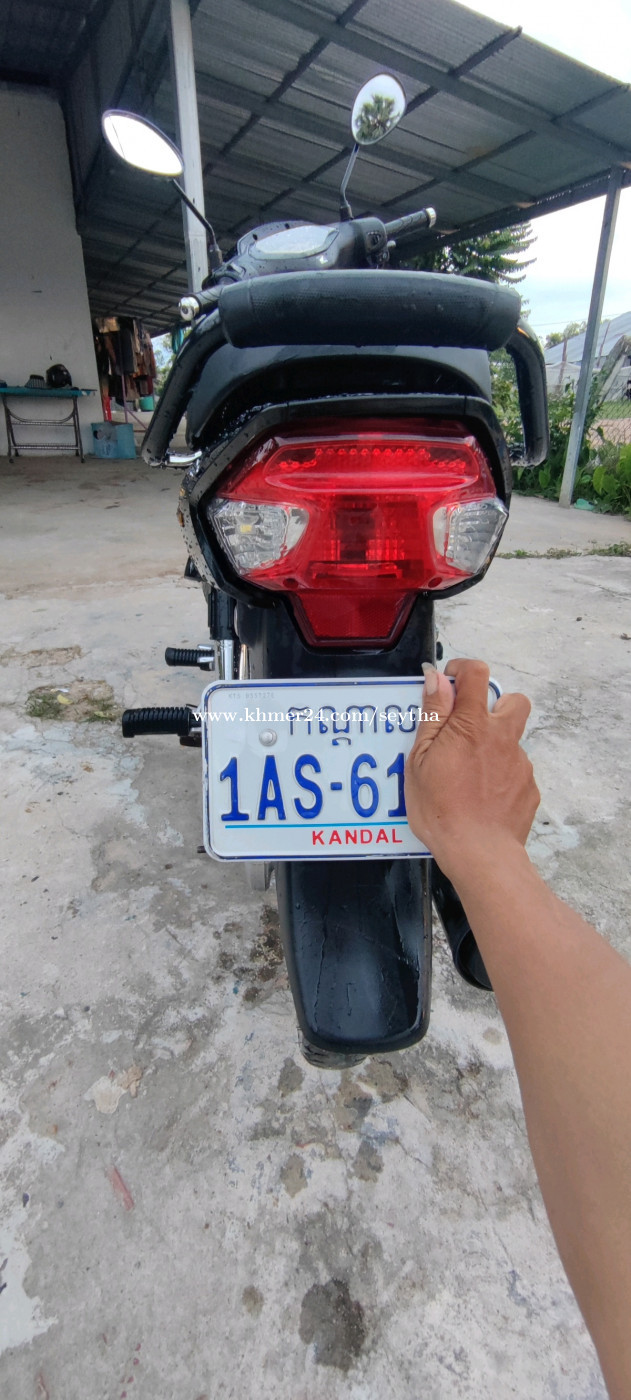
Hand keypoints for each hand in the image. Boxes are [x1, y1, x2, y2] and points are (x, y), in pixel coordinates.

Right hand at [404, 658, 539, 881]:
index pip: (477, 673)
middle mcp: (502, 737)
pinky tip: (481, 796)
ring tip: (469, 773)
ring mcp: (519, 763)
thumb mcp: (420, 759)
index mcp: (472, 725)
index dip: (462, 670)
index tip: (449, 684)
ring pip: (512, 740)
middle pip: (514, 701)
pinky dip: (500, 777)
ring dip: (494, 746)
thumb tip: (438, 680)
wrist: (479, 852)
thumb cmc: (442, 809)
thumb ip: (433, 715)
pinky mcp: (529, 787)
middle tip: (469, 727)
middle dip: (495, 705)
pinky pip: (515, 771)